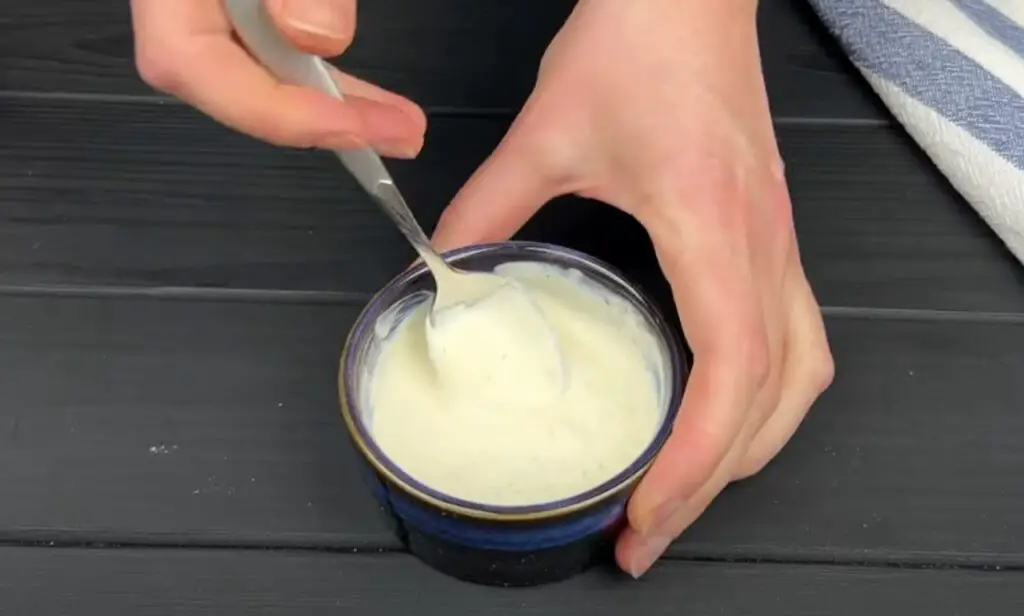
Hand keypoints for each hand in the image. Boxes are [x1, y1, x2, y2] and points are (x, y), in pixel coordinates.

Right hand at [130, 0, 425, 157]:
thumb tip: (314, 36)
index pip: (188, 64)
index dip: (272, 112)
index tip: (353, 129)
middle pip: (221, 80)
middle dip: (314, 122)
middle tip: (398, 137)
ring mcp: (198, 1)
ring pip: (248, 67)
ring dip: (325, 106)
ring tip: (397, 126)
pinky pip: (263, 43)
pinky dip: (313, 74)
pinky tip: (360, 95)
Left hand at [430, 0, 834, 576]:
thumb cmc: (642, 38)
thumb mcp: (545, 129)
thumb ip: (487, 208)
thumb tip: (446, 273)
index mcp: (710, 222)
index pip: (730, 368)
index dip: (695, 458)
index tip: (647, 511)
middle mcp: (760, 242)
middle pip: (773, 396)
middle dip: (715, 480)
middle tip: (650, 529)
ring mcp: (777, 240)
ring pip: (802, 375)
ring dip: (754, 445)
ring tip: (692, 489)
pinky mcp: (771, 234)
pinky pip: (796, 336)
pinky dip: (767, 397)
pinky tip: (726, 412)